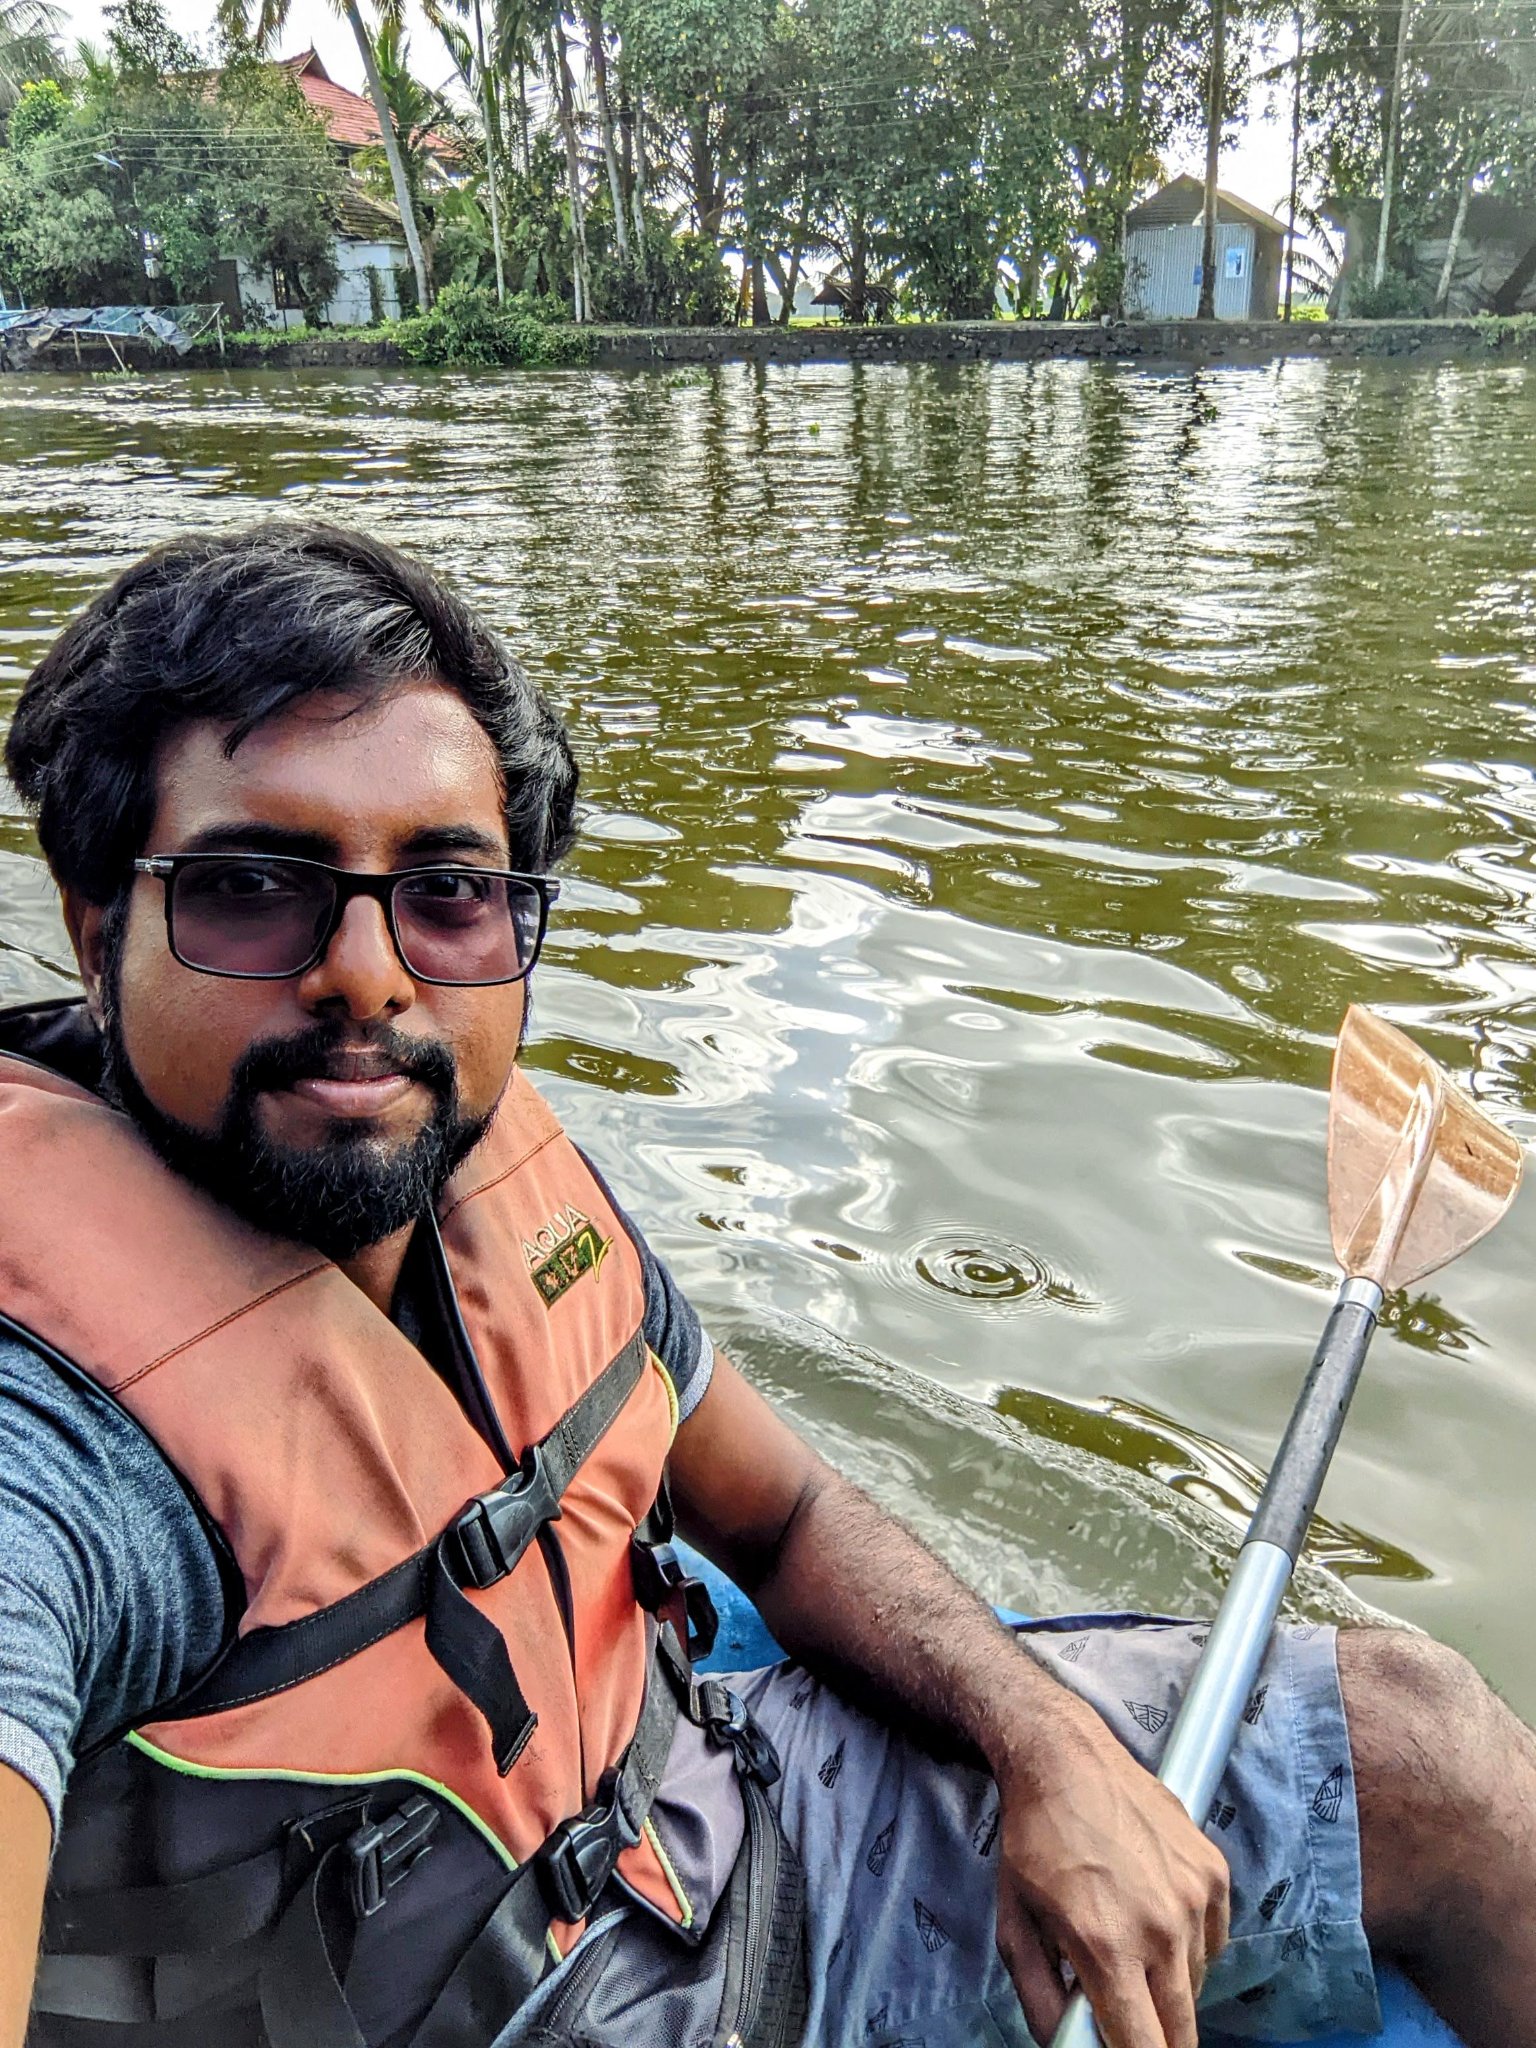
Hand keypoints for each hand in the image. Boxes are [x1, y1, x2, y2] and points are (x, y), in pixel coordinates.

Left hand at [991, 1715, 1230, 2047]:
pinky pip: (1214, 1940)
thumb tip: (1066, 2045)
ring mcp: (1194, 1898)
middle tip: (1128, 2014)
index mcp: (1106, 1948)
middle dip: (1156, 2036)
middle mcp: (1160, 1928)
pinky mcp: (1214, 1872)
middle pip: (1181, 2031)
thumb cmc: (1033, 1842)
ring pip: (1196, 1983)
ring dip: (1169, 1985)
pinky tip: (1156, 1916)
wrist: (1065, 1759)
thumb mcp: (1014, 1925)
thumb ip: (1041, 2001)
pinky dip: (1191, 1945)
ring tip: (1132, 1945)